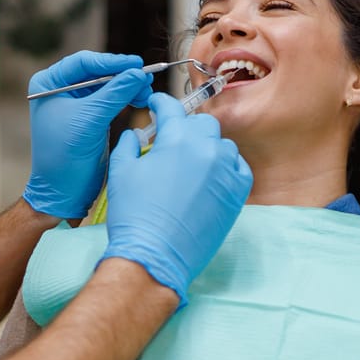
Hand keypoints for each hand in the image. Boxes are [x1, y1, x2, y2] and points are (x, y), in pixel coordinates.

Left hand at [24, 52, 153, 219]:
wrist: (63, 191)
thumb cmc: (64, 157)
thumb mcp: (90, 120)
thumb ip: (115, 94)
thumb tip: (138, 74)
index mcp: (48, 84)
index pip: (83, 63)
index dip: (111, 62)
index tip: (135, 64)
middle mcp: (60, 89)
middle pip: (97, 72)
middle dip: (122, 75)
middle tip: (145, 78)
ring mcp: (75, 103)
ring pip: (107, 85)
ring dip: (127, 86)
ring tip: (146, 91)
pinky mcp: (90, 116)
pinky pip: (111, 99)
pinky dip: (126, 98)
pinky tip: (141, 99)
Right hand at [101, 94, 251, 302]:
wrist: (155, 256)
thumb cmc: (134, 215)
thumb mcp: (121, 172)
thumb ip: (128, 145)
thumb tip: (134, 134)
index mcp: (177, 139)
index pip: (172, 108)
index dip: (162, 104)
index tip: (157, 106)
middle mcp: (206, 149)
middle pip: (202, 123)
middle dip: (187, 127)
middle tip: (174, 140)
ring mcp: (226, 171)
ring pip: (222, 145)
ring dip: (208, 148)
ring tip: (192, 163)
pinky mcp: (238, 193)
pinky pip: (238, 167)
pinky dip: (226, 167)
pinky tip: (212, 177)